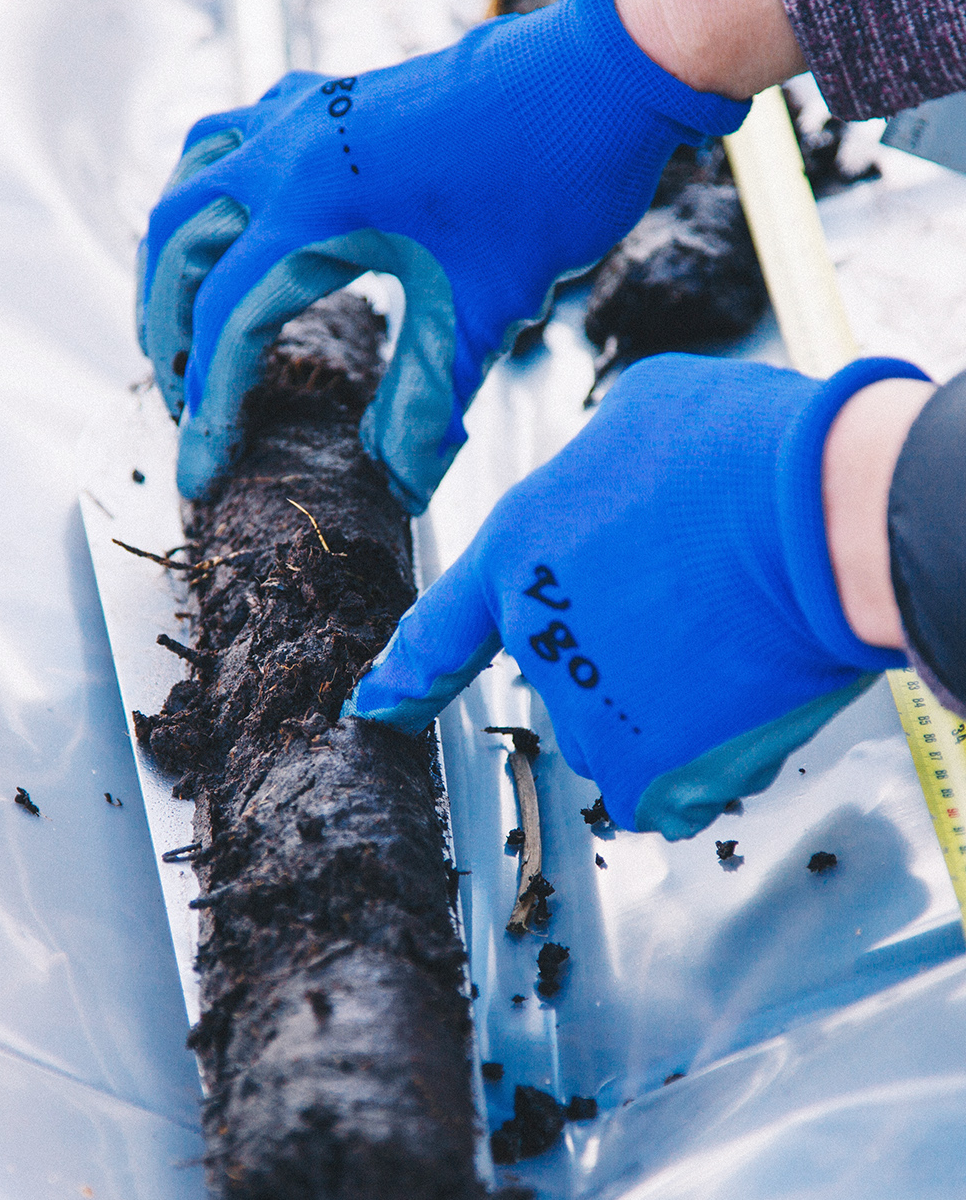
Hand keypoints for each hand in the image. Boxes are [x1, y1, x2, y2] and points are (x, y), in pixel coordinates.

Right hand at [139, 0, 747, 510]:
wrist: (604, 76)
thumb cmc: (552, 181)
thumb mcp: (486, 310)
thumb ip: (429, 401)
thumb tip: (400, 486)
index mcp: (314, 204)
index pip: (229, 322)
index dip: (210, 409)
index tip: (202, 473)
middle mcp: (288, 150)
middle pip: (179, 247)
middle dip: (167, 331)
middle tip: (183, 403)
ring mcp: (306, 114)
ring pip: (190, 181)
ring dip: (175, 258)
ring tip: (181, 323)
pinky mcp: (332, 99)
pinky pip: (233, 137)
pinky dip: (212, 192)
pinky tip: (237, 229)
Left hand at [346, 353, 926, 837]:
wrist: (820, 515)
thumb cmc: (740, 447)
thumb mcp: (641, 414)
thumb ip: (598, 478)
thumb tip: (615, 501)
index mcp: (517, 553)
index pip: (443, 628)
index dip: (408, 672)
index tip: (378, 705)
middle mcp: (539, 643)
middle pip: (570, 675)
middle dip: (628, 654)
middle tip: (704, 597)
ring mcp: (592, 715)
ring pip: (627, 731)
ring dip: (673, 706)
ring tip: (740, 640)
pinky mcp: (654, 771)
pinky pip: (676, 785)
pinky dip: (711, 757)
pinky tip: (748, 699)